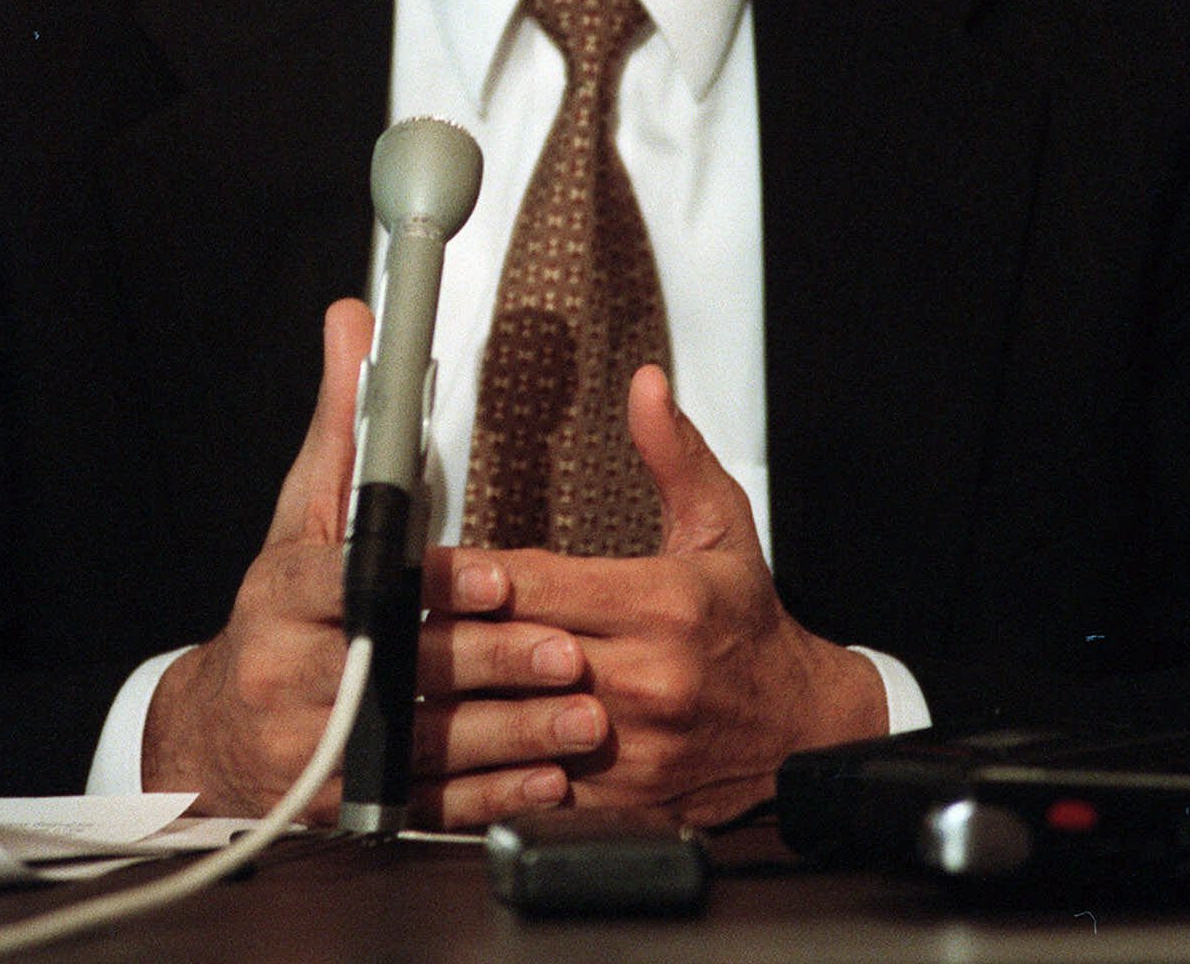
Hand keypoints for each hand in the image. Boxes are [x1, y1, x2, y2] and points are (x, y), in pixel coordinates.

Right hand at [142, 299, 608, 822]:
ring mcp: (313, 752)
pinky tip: (548, 785)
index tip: (500, 575)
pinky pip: (422, 811)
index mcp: (281, 597)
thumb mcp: (302, 512)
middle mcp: (287, 676)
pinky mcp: (341, 809)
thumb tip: (355, 316)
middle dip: (488, 663)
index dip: (428, 582)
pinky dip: (488, 801)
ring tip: (583, 720)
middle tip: (569, 652)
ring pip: (418, 747)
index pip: (353, 584)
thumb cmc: (282, 607)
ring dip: (508, 738)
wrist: (216, 734)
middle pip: (396, 671)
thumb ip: (344, 422)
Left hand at [443, 368, 888, 825]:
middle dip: (447, 636)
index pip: (534, 583)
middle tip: (391, 622)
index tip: (424, 567)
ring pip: (513, 725)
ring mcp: (630, 748)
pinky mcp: (622, 804)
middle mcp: (644, 676)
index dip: (470, 574)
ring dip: (455, 706)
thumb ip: (672, 452)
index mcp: (660, 603)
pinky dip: (491, 770)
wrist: (798, 728)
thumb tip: (647, 385)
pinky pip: (533, 789)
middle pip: (512, 652)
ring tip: (404, 683)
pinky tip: (455, 747)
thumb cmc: (747, 621)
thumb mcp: (721, 523)